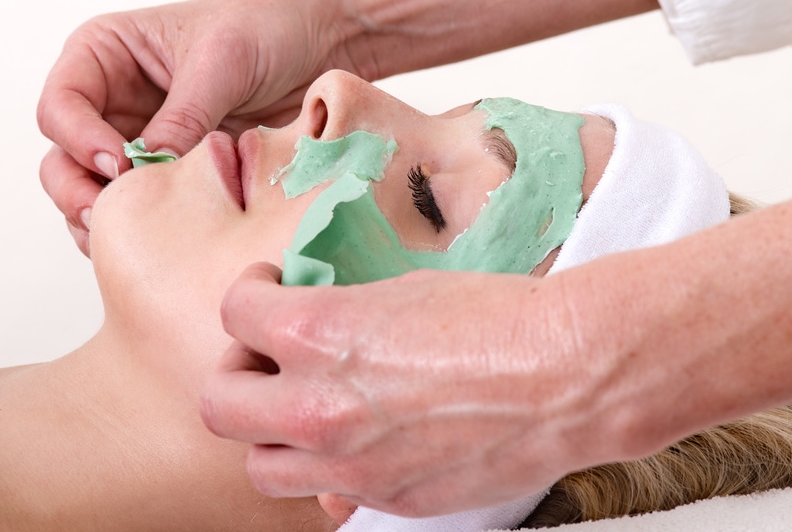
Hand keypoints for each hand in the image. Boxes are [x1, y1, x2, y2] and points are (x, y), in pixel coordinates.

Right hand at [37, 0, 353, 254]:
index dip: (79, 140)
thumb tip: (151, 171)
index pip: (60, 105)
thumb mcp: (220, 62)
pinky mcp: (170, 176)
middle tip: (111, 215)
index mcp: (104, 56)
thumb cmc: (262, 25)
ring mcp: (138, 144)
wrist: (317, 39)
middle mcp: (110, 103)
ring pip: (92, 194)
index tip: (120, 163)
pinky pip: (138, 212)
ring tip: (137, 235)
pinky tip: (161, 241)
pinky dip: (141, 230)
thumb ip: (182, 117)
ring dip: (106, 220)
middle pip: (63, 159)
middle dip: (79, 191)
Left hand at [200, 262, 641, 516]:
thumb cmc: (500, 316)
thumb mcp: (402, 290)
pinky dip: (329, 469)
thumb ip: (337, 318)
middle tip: (268, 355)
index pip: (235, 315)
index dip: (249, 295)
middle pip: (221, 404)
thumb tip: (311, 330)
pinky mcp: (388, 501)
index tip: (267, 292)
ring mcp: (350, 466)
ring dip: (271, 434)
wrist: (570, 375)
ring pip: (261, 468)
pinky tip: (360, 439)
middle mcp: (318, 407)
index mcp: (318, 335)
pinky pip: (327, 495)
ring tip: (305, 407)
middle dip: (238, 371)